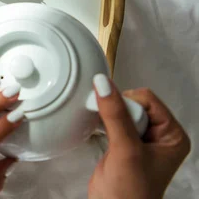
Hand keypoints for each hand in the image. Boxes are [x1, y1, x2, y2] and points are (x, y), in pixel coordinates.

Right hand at [88, 75, 190, 198]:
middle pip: (135, 103)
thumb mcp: (126, 150)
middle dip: (117, 111)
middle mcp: (159, 135)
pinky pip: (112, 121)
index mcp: (172, 135)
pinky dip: (103, 122)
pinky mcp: (123, 144)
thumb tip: (104, 84)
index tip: (113, 117)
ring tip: (107, 135)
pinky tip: (100, 132)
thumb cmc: (130, 192)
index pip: (148, 99)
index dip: (128, 104)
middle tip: (113, 133)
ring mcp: (140, 139)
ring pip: (121, 110)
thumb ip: (115, 115)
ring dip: (108, 116)